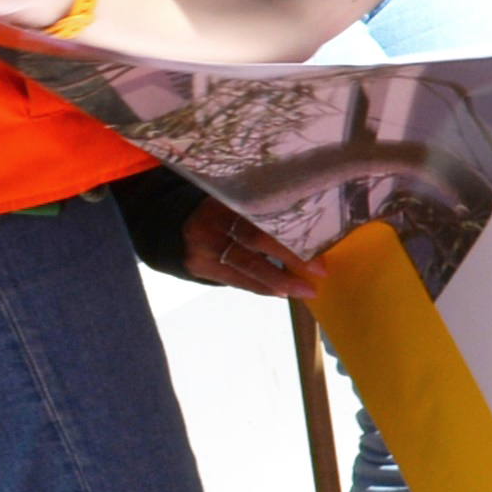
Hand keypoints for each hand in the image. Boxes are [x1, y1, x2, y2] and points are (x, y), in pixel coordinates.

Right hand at [171, 192, 324, 302]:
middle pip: (255, 238)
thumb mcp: (236, 204)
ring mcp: (203, 245)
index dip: (290, 227)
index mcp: (228, 199)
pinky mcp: (199, 267)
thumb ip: (263, 213)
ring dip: (278, 280)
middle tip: (319, 271)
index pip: (263, 212)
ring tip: (304, 290)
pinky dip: (260, 286)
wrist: (172, 227)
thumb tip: (308, 232)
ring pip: (246, 265)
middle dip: (290, 256)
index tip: (320, 241)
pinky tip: (281, 292)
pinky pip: (235, 280)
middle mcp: (214, 220)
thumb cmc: (220, 215)